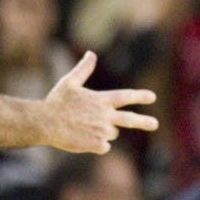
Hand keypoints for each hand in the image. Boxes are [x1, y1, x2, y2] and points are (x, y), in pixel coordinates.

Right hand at [43, 51, 157, 153]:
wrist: (44, 123)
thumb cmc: (56, 102)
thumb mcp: (69, 82)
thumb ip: (84, 69)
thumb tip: (91, 53)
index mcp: (101, 100)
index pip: (125, 97)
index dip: (140, 96)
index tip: (152, 97)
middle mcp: (105, 115)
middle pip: (130, 119)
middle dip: (144, 122)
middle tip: (155, 124)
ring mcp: (102, 131)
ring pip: (112, 133)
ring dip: (104, 131)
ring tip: (84, 127)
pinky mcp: (96, 145)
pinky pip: (104, 146)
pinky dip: (96, 144)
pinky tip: (82, 138)